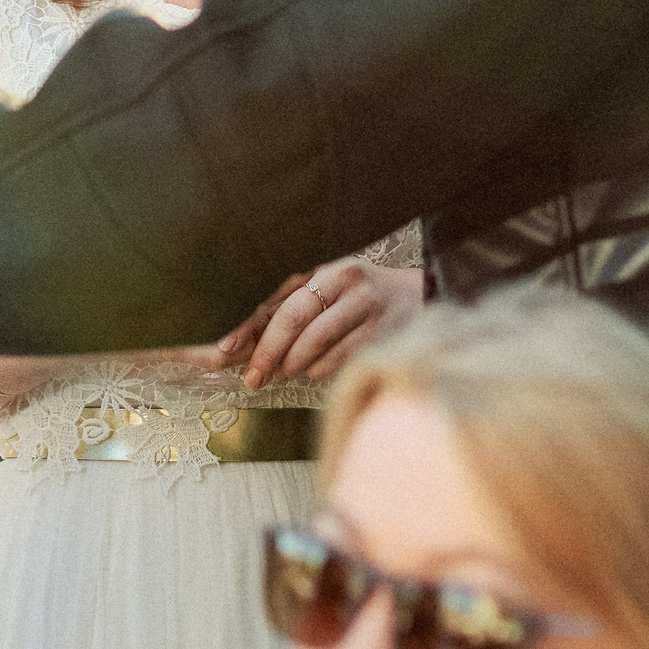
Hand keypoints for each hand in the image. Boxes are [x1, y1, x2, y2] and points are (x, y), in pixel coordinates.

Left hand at [220, 258, 422, 387]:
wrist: (421, 296)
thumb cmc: (360, 296)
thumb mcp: (328, 289)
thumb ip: (290, 306)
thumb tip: (246, 338)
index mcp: (331, 271)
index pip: (283, 304)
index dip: (253, 330)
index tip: (227, 350)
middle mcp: (350, 283)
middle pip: (297, 321)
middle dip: (269, 353)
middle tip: (253, 377)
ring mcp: (369, 308)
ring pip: (317, 344)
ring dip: (295, 363)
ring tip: (287, 370)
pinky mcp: (384, 333)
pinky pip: (341, 358)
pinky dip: (321, 368)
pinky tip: (315, 370)